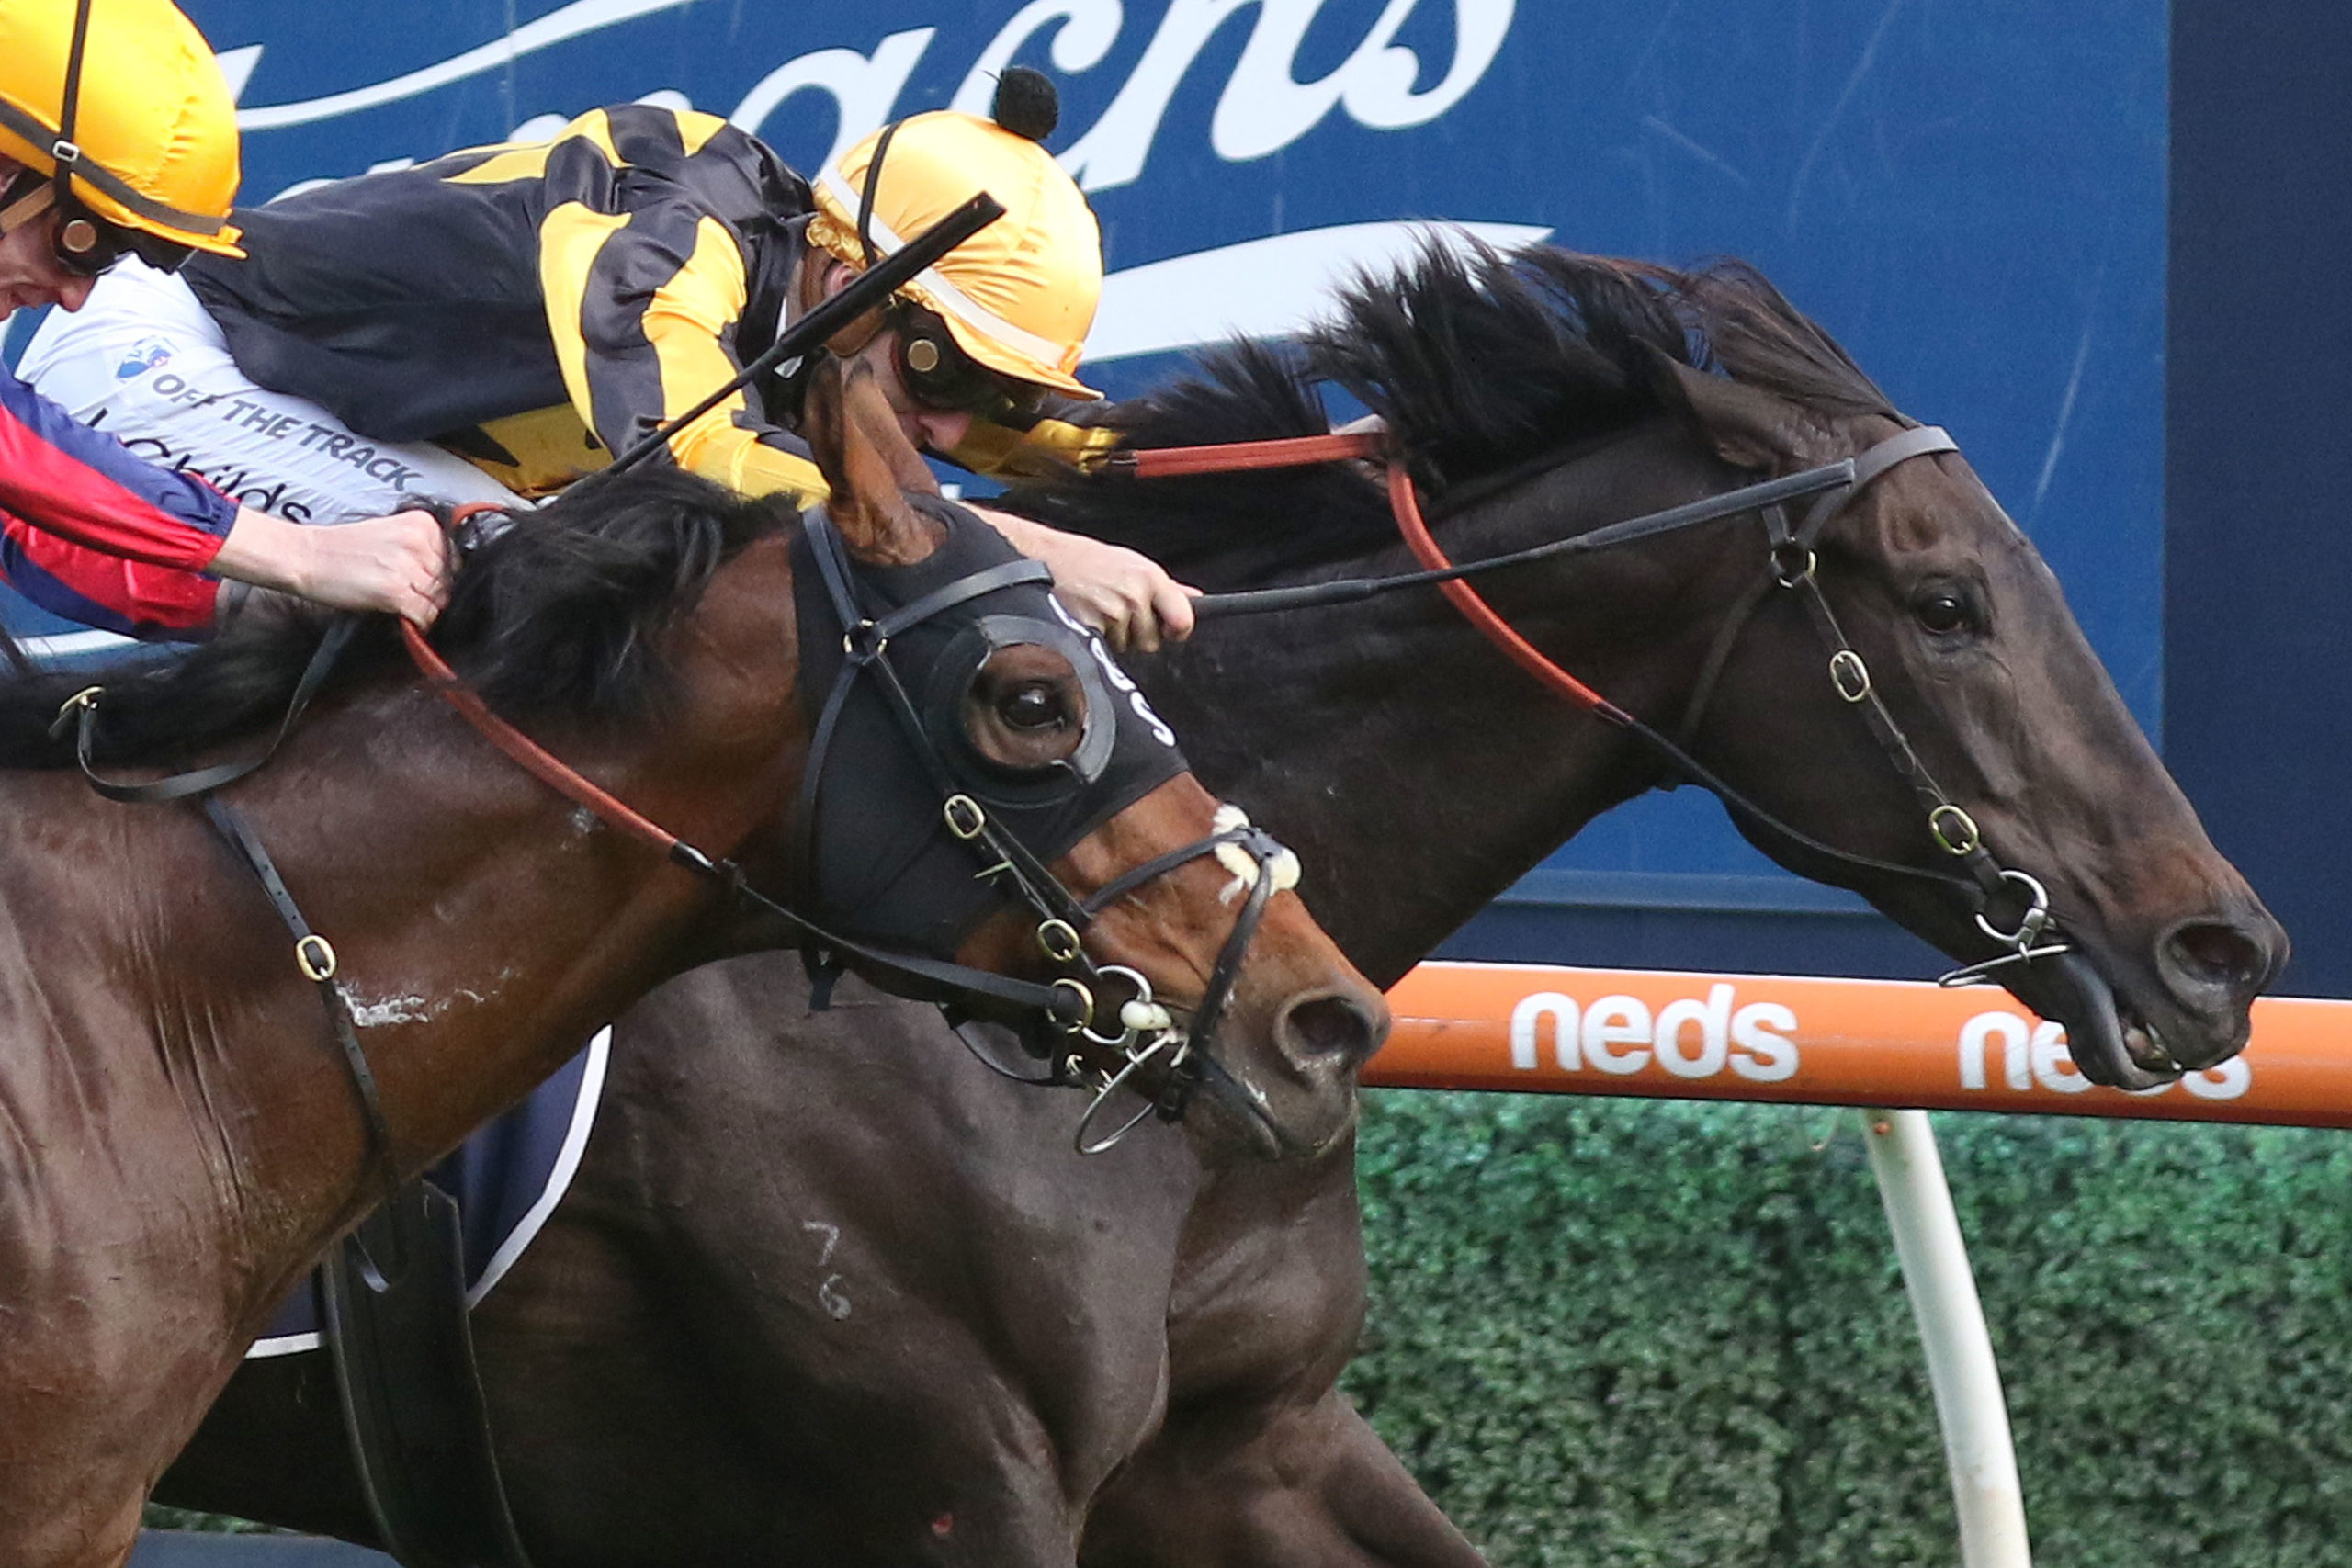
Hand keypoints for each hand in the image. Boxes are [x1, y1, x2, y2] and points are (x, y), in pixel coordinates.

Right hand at [211, 506, 454, 627]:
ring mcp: (407, 567)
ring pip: (439, 601)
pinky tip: (399, 615)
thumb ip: (422, 550)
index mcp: (422, 524)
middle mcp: (418, 542)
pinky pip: (425, 616)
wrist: (306, 555)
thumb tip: (449, 579)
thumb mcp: (391, 534)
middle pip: (449, 581)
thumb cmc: (344, 548)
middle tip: (405, 594)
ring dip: (423, 608)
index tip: (420, 581)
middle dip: (432, 593)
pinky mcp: (395, 591)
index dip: (440, 575)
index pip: (454, 559)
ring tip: (398, 602)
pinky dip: (417, 622)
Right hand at [970, 506, 1197, 651]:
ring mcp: (1113, 612)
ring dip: (1114, 637)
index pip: (1184, 620)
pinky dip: (1095, 641)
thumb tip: (1195, 598)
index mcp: (1150, 577)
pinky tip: (1085, 619)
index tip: (1169, 630)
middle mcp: (1135, 595)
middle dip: (1137, 634)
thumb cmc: (1087, 560)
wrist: (1043, 557)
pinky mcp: (1091, 628)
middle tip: (1116, 612)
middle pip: (1152, 641)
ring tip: (1097, 610)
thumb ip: (1166, 587)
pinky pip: (1104, 650)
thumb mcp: (1131, 564)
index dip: (1177, 630)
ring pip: (1127, 648)